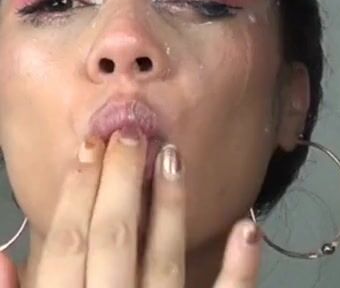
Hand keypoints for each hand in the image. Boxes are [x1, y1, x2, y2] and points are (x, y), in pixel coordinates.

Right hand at [0, 131, 260, 286]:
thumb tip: (0, 260)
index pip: (67, 247)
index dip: (77, 194)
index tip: (90, 147)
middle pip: (115, 242)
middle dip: (120, 183)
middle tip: (130, 131)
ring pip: (168, 262)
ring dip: (171, 209)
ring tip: (174, 158)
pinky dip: (241, 271)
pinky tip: (251, 227)